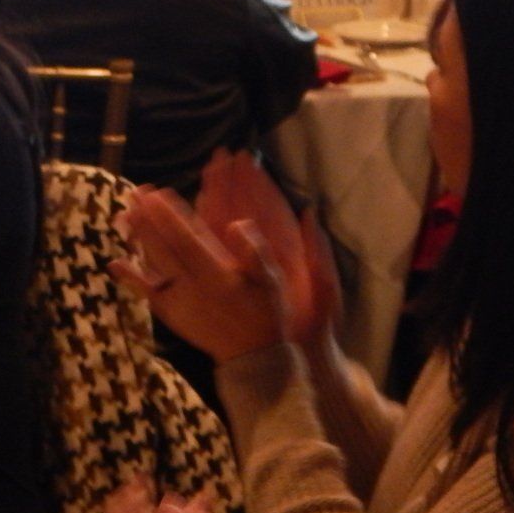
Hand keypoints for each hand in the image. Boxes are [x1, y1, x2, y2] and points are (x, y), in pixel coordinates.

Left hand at [112, 187, 288, 361]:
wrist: (251, 356)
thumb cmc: (264, 312)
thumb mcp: (271, 280)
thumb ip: (255, 251)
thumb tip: (238, 224)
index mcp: (217, 274)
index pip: (188, 239)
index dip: (171, 217)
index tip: (157, 195)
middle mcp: (193, 285)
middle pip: (165, 248)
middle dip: (149, 220)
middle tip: (134, 194)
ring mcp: (179, 300)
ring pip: (154, 265)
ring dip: (139, 240)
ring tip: (125, 215)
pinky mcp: (171, 314)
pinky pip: (147, 294)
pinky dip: (131, 279)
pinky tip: (115, 264)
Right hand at [195, 150, 337, 352]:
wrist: (305, 355)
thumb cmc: (316, 324)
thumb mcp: (325, 290)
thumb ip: (319, 253)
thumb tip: (311, 212)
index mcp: (286, 250)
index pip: (267, 208)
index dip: (256, 183)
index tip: (241, 158)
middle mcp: (263, 253)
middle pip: (243, 210)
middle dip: (230, 184)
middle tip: (217, 157)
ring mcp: (245, 266)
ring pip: (222, 227)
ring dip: (211, 202)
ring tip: (200, 177)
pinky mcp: (232, 281)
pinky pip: (210, 252)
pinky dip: (200, 232)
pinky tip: (188, 218)